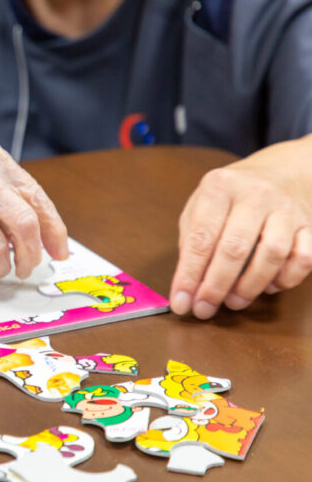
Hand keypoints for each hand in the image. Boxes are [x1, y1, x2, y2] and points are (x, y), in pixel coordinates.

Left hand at [170, 136, 311, 318]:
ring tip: (234, 301)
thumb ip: (191, 241)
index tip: (181, 302)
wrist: (281, 172)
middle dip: (216, 286)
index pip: (201, 237)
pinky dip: (286, 279)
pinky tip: (268, 287)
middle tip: (205, 309)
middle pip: (235, 248)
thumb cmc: (231, 197)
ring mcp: (285, 208)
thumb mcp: (201, 206)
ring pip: (272, 254)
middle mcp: (254, 194)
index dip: (189, 275)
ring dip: (251, 286)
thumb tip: (187, 287)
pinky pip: (304, 258)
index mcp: (219, 187)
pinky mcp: (309, 223)